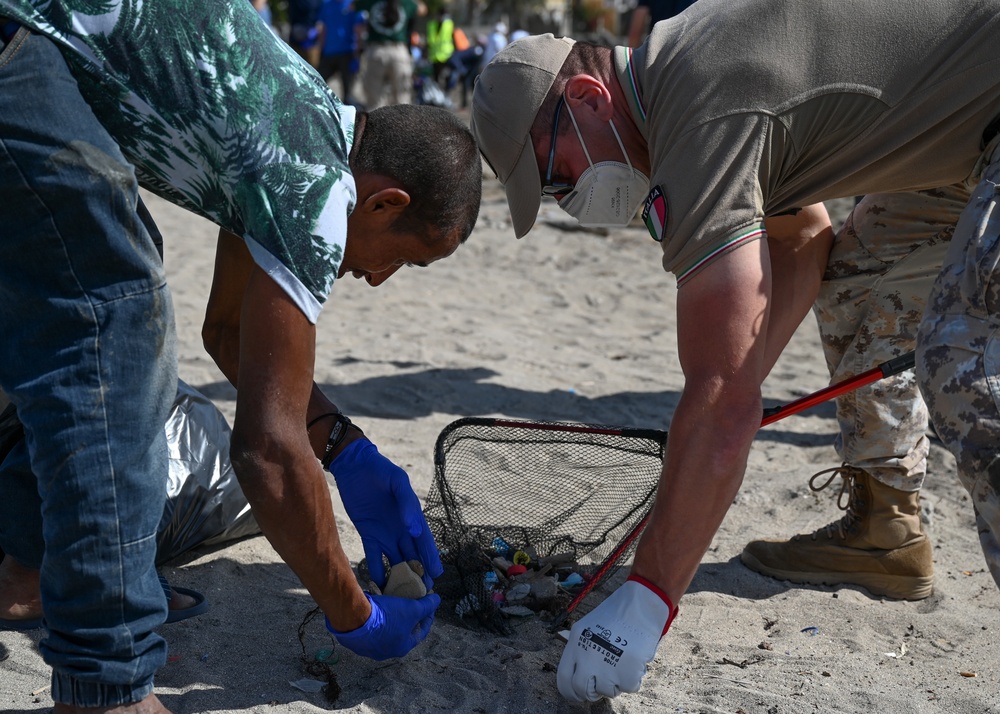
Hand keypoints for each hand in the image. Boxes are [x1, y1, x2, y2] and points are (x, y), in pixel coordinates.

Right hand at [326, 592, 440, 659]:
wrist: (354, 618)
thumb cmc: (387, 617)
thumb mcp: (412, 609)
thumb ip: (427, 606)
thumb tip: (437, 600)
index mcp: (402, 647)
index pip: (421, 632)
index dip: (427, 616)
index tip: (428, 604)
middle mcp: (386, 651)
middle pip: (403, 631)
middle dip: (408, 617)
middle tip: (410, 603)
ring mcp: (370, 647)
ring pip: (386, 630)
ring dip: (392, 617)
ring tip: (393, 602)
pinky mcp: (358, 639)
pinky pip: (371, 627)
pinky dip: (377, 617)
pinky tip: (377, 605)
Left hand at [330, 438, 442, 587]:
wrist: (354, 465)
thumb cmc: (379, 469)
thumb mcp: (397, 482)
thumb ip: (407, 504)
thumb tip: (414, 530)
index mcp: (412, 515)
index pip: (424, 541)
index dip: (431, 557)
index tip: (437, 575)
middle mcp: (401, 528)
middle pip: (413, 554)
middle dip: (419, 573)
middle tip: (423, 593)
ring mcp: (385, 533)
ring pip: (396, 559)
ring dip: (400, 575)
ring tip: (403, 594)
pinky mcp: (369, 534)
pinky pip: (374, 556)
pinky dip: (377, 570)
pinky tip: (379, 584)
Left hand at [557, 577, 675, 700]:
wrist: (640, 604)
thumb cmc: (616, 615)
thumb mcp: (587, 628)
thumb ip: (581, 651)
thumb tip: (582, 678)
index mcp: (576, 644)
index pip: (564, 680)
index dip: (571, 692)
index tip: (579, 695)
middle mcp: (587, 657)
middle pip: (583, 691)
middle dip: (592, 693)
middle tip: (602, 685)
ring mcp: (607, 666)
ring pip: (608, 691)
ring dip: (616, 682)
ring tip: (622, 661)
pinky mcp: (627, 671)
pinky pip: (630, 687)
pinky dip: (634, 678)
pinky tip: (634, 660)